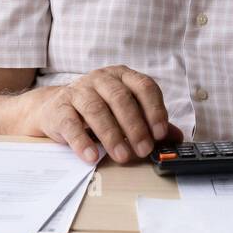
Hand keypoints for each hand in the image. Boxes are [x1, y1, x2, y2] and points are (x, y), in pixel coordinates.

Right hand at [29, 64, 176, 164]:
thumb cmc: (99, 110)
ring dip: (112, 136)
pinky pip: (71, 123)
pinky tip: (92, 156)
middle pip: (121, 99)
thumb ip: (149, 123)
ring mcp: (78, 90)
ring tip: (122, 156)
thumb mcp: (125, 113)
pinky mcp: (59, 107)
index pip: (144, 87)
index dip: (154, 110)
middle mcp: (101, 79)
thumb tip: (176, 138)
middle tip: (144, 150)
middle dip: (135, 126)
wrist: (55, 108)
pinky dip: (82, 141)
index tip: (160, 133)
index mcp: (123, 76)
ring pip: (97, 110)